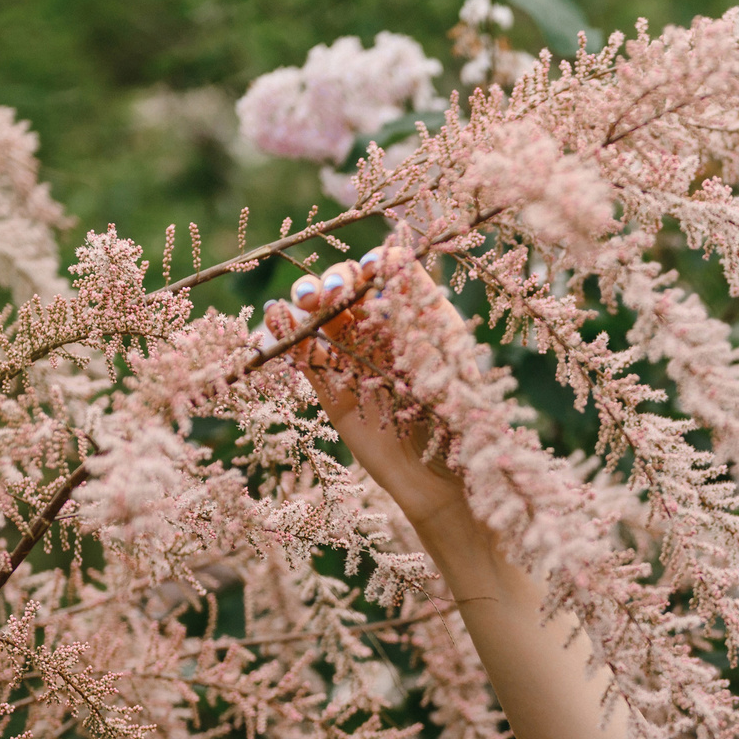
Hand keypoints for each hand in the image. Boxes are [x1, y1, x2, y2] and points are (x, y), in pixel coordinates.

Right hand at [261, 251, 473, 534]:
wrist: (446, 480)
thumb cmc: (462, 416)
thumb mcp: (449, 355)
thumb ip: (422, 308)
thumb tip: (396, 258)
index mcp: (415, 319)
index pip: (388, 277)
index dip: (376, 265)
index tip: (373, 268)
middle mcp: (382, 334)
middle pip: (348, 291)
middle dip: (334, 281)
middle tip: (331, 292)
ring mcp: (354, 362)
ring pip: (321, 319)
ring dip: (306, 301)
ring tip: (301, 301)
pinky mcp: (332, 393)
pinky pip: (306, 359)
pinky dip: (288, 338)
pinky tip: (276, 320)